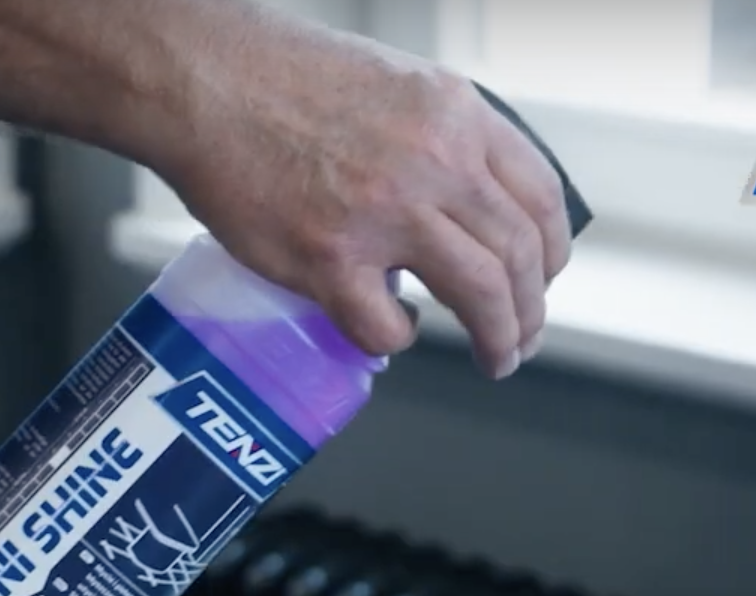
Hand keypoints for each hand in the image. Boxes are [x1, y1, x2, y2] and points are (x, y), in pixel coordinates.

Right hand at [154, 20, 572, 377]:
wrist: (204, 81)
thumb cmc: (278, 76)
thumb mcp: (394, 83)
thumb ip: (437, 136)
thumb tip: (461, 196)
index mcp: (455, 114)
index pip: (540, 196)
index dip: (551, 251)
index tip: (542, 278)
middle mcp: (434, 162)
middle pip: (519, 255)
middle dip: (530, 310)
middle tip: (522, 337)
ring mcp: (384, 214)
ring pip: (478, 295)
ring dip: (497, 338)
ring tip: (495, 358)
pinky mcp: (329, 260)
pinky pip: (386, 326)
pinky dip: (397, 340)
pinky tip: (390, 330)